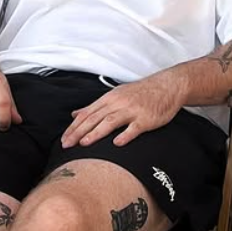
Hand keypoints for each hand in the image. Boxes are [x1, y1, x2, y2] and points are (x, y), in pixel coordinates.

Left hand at [61, 74, 183, 147]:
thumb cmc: (141, 93)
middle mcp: (118, 103)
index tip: (64, 139)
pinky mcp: (146, 119)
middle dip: (79, 132)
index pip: (87, 114)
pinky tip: (116, 144)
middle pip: (95, 118)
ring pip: (110, 121)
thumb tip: (75, 114)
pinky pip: (134, 128)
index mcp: (109, 98)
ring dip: (96, 132)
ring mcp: (132, 110)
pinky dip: (125, 135)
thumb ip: (95, 107)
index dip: (74, 127)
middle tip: (67, 144)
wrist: (167, 86)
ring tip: (84, 143)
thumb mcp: (115, 95)